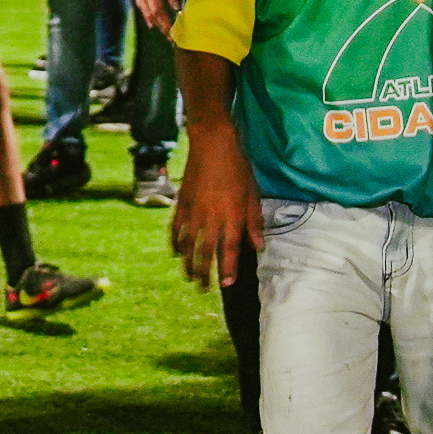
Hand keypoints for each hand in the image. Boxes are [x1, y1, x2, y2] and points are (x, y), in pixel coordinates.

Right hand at [126, 0, 185, 36]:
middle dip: (158, 24)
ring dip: (151, 18)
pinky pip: (138, 0)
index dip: (165, 24)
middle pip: (148, 12)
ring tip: (159, 28)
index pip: (158, 11)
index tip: (173, 35)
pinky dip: (145, 9)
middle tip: (168, 36)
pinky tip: (150, 13)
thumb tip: (177, 7)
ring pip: (141, 7)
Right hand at [169, 135, 260, 288]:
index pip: (230, 251)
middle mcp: (211, 219)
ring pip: (188, 245)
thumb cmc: (238, 168)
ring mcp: (194, 212)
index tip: (227, 284)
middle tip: (204, 288)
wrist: (213, 145)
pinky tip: (175, 253)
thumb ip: (254, 222)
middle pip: (206, 254)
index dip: (229, 270)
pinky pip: (175, 229)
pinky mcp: (182, 204)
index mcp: (232, 217)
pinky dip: (174, 243)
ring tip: (188, 277)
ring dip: (188, 264)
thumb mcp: (253, 194)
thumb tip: (257, 246)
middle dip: (204, 274)